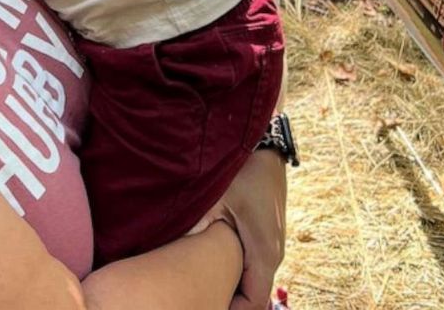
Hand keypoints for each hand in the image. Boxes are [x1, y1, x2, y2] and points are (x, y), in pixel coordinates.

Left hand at [192, 150, 286, 309]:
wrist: (264, 150)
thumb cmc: (241, 173)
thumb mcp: (214, 199)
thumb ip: (196, 226)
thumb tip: (170, 248)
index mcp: (264, 252)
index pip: (254, 303)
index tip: (204, 308)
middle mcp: (273, 255)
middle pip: (252, 296)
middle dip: (228, 302)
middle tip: (196, 301)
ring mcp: (270, 246)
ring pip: (251, 281)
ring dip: (231, 287)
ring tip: (200, 287)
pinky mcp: (264, 236)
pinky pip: (252, 266)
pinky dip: (235, 272)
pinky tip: (212, 266)